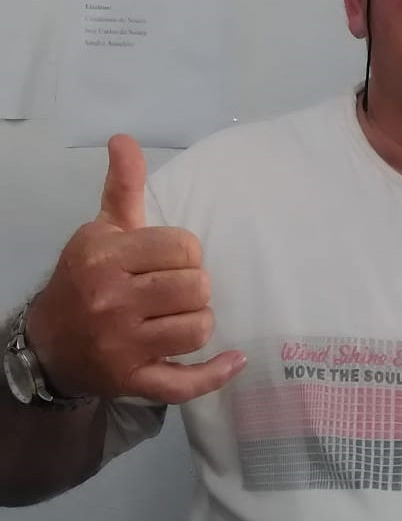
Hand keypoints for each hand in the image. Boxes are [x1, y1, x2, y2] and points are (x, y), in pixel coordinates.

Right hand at [27, 135, 245, 402]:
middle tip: (174, 292)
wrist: (48, 343)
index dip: (186, 254)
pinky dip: (215, 373)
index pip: (184, 248)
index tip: (168, 262)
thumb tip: (125, 138)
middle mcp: (110, 300)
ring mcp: (122, 345)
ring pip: (198, 328)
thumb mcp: (101, 231)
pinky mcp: (133, 381)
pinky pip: (186, 382)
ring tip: (179, 319)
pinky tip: (235, 361)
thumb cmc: (85, 279)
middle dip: (194, 287)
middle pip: (196, 287)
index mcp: (105, 257)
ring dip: (198, 322)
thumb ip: (122, 187)